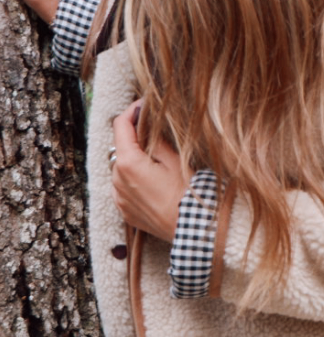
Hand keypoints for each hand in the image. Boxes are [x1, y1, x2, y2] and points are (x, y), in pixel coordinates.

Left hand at [111, 102, 187, 242]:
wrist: (193, 232)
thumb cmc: (189, 196)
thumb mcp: (177, 161)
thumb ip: (157, 140)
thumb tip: (148, 123)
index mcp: (128, 163)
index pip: (120, 126)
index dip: (131, 111)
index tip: (143, 105)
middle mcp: (117, 180)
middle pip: (121, 148)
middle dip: (136, 139)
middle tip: (157, 134)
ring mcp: (119, 197)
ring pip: (121, 169)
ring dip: (135, 162)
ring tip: (159, 165)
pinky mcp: (125, 211)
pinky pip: (124, 188)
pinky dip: (135, 181)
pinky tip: (155, 184)